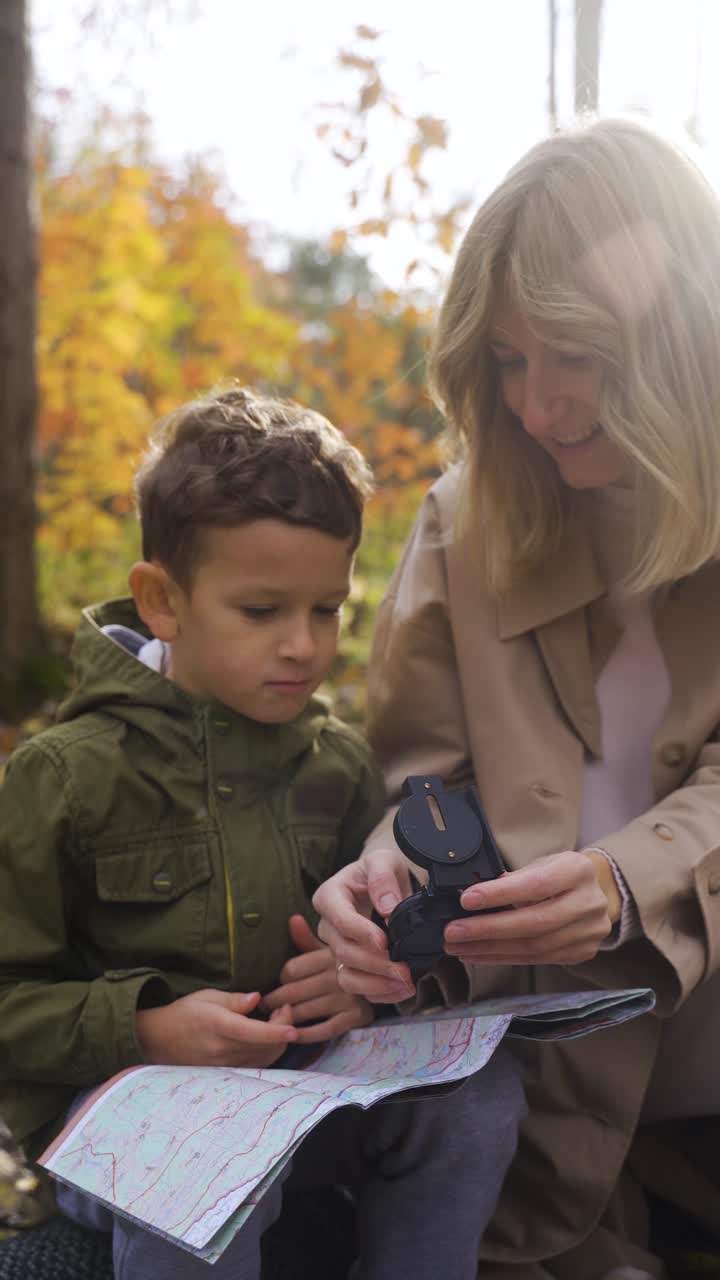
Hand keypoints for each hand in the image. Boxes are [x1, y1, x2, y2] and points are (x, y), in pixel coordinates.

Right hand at [135, 989, 297, 1067]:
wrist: (159, 1040)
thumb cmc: (184, 1012)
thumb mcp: (207, 997)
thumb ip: (234, 1000)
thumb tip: (257, 999)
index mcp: (217, 1025)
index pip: (253, 1032)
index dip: (276, 1031)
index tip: (294, 1028)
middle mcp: (222, 1049)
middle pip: (265, 1047)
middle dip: (283, 1029)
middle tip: (284, 1009)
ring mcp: (224, 1064)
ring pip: (264, 1058)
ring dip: (278, 1040)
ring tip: (277, 1020)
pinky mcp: (226, 1072)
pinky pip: (256, 1065)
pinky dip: (268, 1051)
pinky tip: (267, 1036)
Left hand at [261, 915, 373, 1043]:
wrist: (389, 977)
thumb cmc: (348, 962)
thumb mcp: (330, 946)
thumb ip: (307, 938)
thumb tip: (293, 919)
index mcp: (330, 954)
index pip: (292, 969)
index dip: (280, 978)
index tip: (274, 983)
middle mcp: (338, 974)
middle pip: (294, 991)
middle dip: (275, 1000)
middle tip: (264, 1006)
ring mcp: (348, 996)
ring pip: (306, 1011)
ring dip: (286, 1018)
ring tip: (273, 1020)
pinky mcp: (357, 1016)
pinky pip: (325, 1029)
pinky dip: (306, 1034)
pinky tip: (293, 1034)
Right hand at [313, 849, 417, 1002]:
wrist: (383, 884)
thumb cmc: (380, 870)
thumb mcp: (383, 860)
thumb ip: (383, 878)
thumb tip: (387, 908)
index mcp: (330, 896)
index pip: (340, 919)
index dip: (361, 933)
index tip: (384, 942)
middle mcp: (328, 925)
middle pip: (344, 952)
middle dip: (375, 964)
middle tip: (404, 969)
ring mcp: (337, 948)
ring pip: (347, 977)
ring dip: (376, 984)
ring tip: (405, 984)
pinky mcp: (350, 966)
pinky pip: (358, 988)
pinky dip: (380, 993)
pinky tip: (402, 989)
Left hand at [443, 850, 615, 964]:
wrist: (597, 892)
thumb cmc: (560, 874)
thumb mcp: (542, 864)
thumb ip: (514, 879)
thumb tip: (475, 895)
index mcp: (578, 871)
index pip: (536, 885)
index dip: (500, 895)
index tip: (467, 900)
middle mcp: (588, 903)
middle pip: (534, 922)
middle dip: (488, 929)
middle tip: (454, 932)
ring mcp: (588, 933)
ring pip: (533, 947)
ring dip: (490, 949)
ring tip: (459, 947)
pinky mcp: (581, 953)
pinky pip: (536, 960)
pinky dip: (503, 958)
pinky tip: (479, 954)